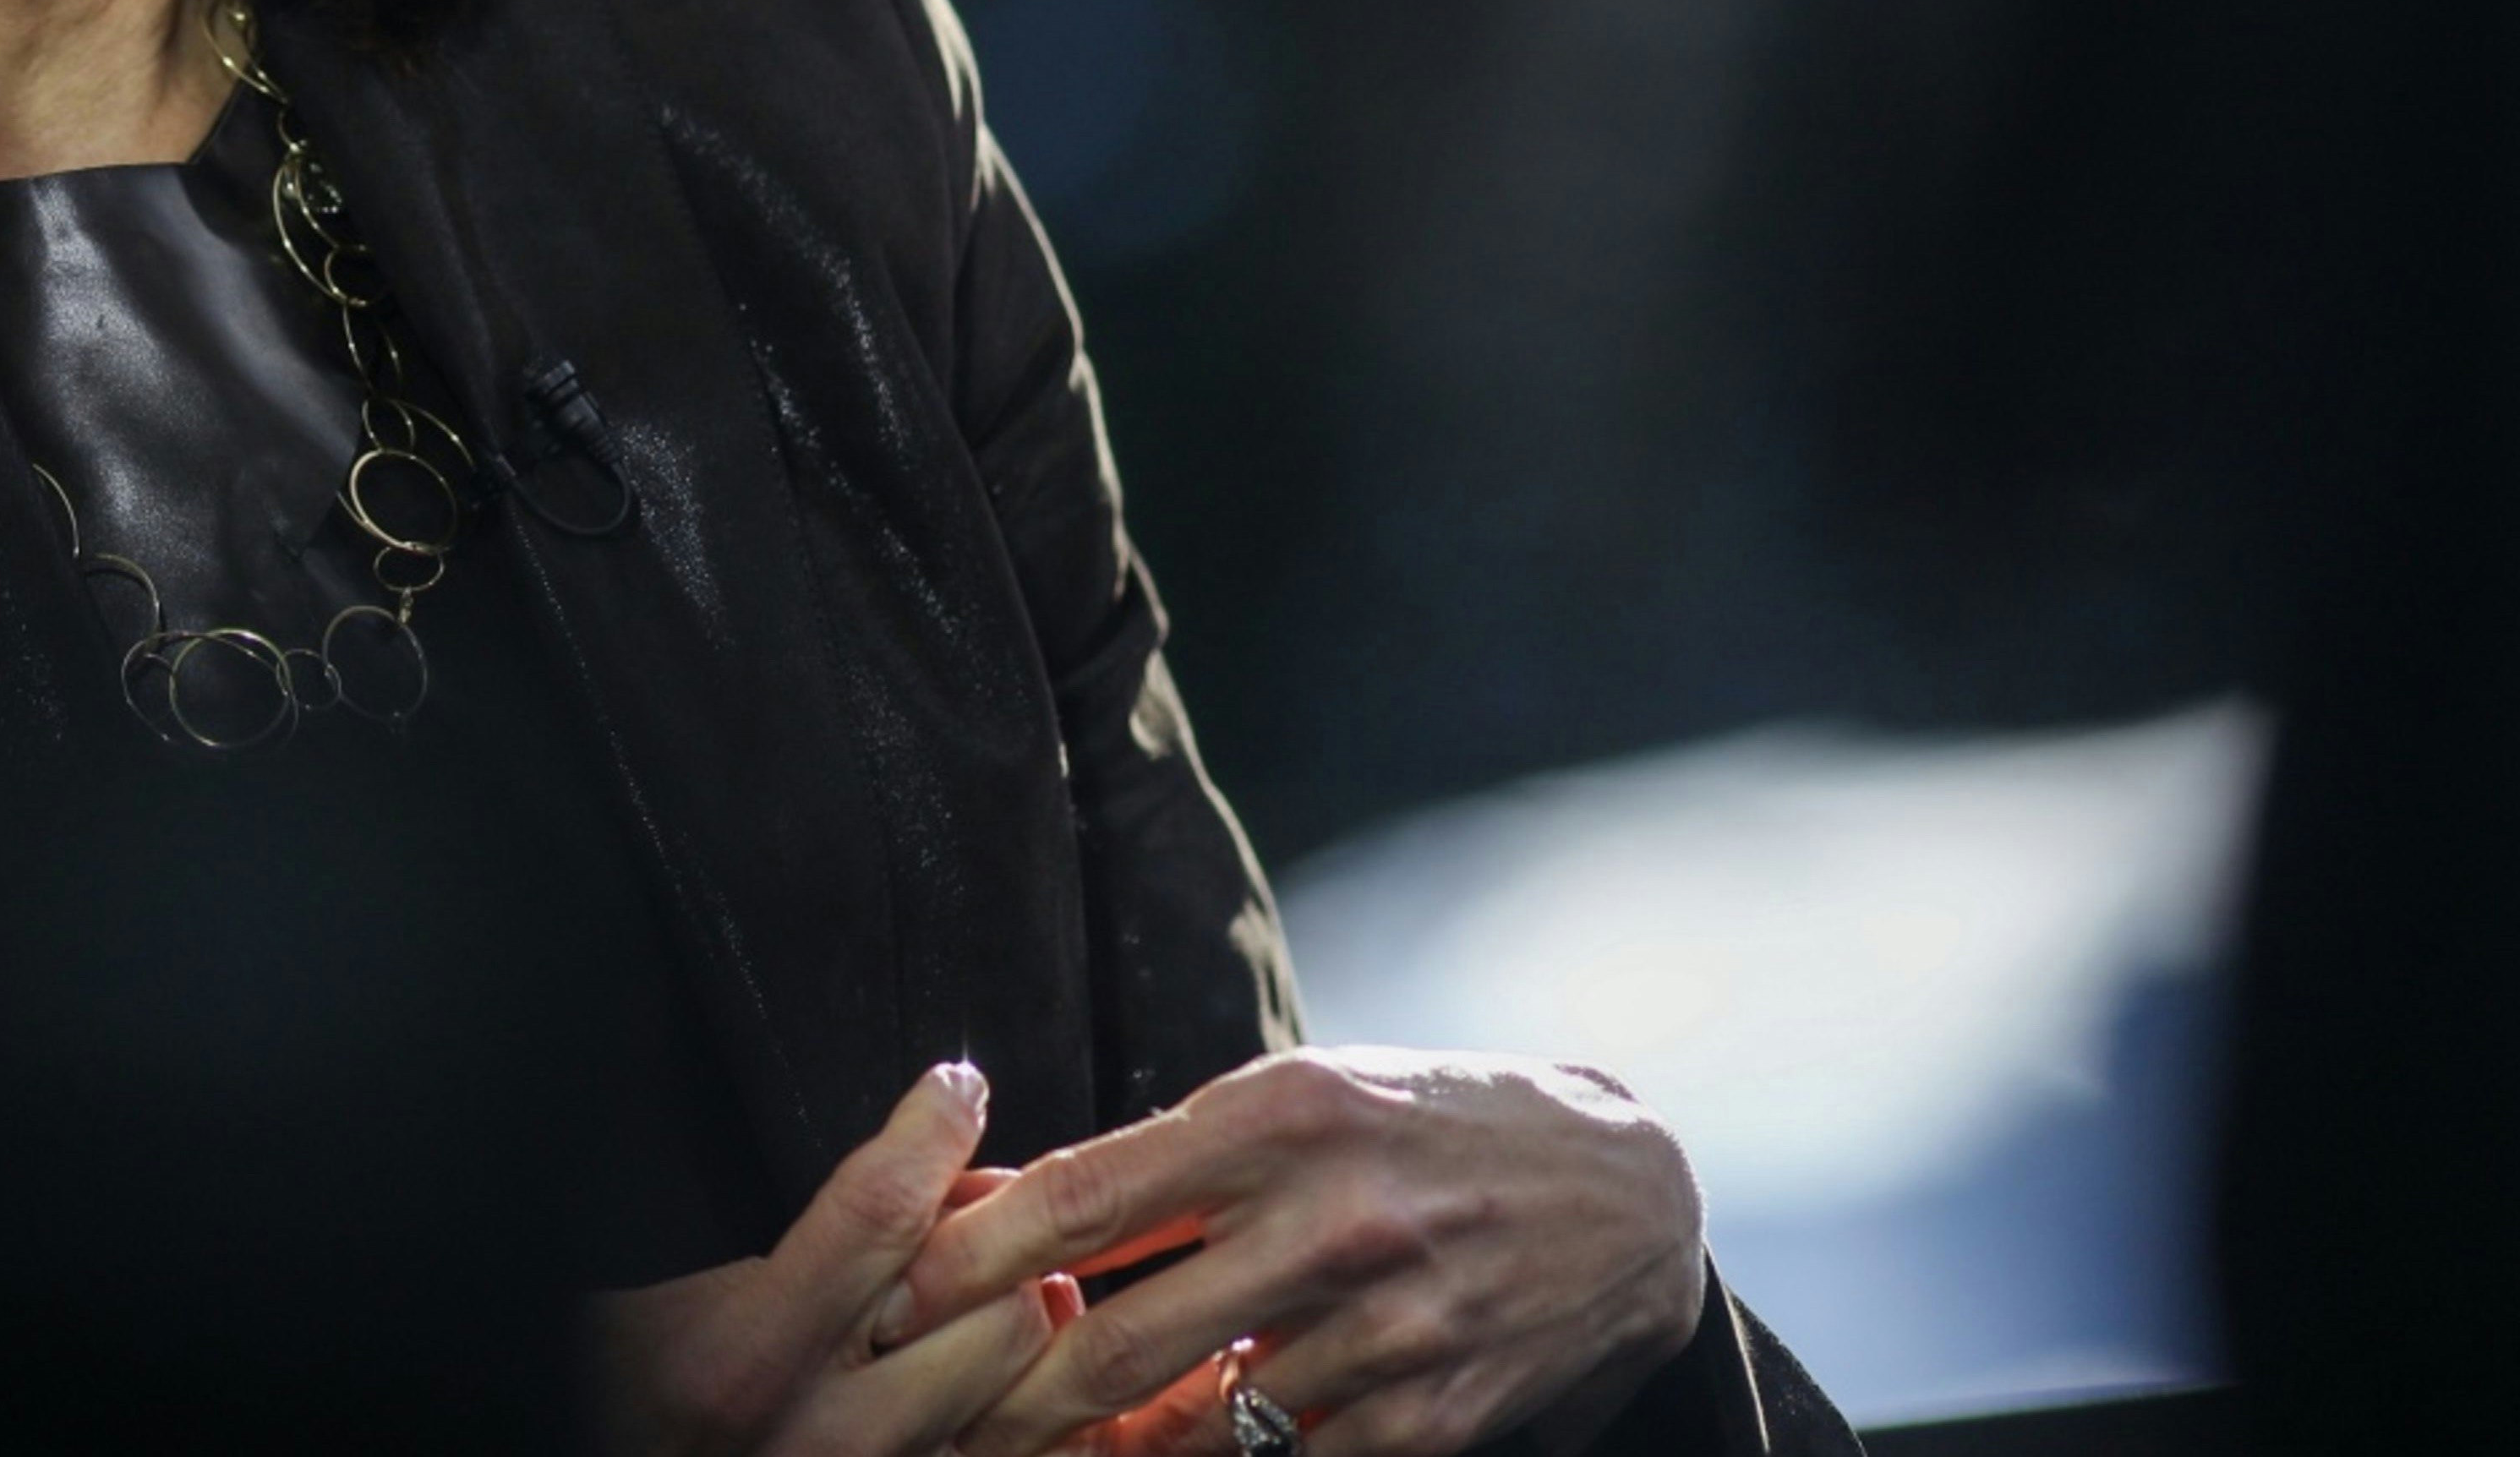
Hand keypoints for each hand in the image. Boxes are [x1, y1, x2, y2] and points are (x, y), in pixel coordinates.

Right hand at [592, 1062, 1085, 1455]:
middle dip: (997, 1249)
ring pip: (1026, 1388)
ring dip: (1021, 1326)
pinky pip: (1031, 1455)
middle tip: (974, 1216)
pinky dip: (1031, 1409)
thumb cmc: (633, 1399)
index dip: (931, 1134)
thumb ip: (780, 1243)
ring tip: (987, 1297)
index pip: (877, 1214)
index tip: (952, 1094)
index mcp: (735, 1361)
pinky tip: (992, 1378)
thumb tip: (922, 1180)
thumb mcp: (651, 1302)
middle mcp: (821, 1441)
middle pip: (990, 1311)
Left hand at [887, 1049, 1707, 1456]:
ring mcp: (1391, 1327)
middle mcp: (1332, 1219)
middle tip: (929, 1411)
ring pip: (1196, 1427)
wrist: (1628, 1191)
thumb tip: (991, 1203)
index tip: (891, 1299)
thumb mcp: (1294, 1097)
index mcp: (1277, 1115)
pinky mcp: (1439, 1413)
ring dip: (1100, 1449)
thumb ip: (1157, 1158)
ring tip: (1023, 1447)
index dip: (969, 1262)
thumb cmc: (1421, 1126)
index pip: (1082, 1199)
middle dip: (1007, 1394)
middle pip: (1118, 1341)